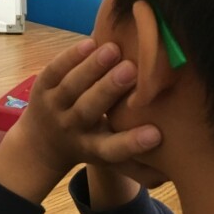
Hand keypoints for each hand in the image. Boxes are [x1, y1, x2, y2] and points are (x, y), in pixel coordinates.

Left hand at [9, 39, 161, 176]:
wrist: (42, 144)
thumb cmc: (90, 144)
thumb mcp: (109, 158)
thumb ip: (137, 163)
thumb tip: (172, 171)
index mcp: (92, 148)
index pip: (113, 149)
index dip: (133, 143)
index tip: (156, 134)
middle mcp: (72, 128)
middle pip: (88, 110)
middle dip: (108, 90)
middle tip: (131, 70)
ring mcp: (54, 107)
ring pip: (70, 87)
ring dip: (91, 67)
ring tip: (113, 49)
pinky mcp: (41, 88)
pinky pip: (54, 71)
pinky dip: (70, 57)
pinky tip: (90, 42)